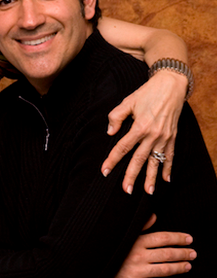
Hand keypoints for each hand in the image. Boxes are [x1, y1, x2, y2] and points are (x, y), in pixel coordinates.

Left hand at [101, 70, 186, 193]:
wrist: (170, 86)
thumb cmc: (147, 93)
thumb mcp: (127, 102)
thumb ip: (116, 117)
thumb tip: (110, 133)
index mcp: (140, 127)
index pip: (123, 148)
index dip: (113, 160)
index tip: (105, 171)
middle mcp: (153, 135)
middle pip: (139, 159)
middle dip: (132, 175)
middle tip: (126, 190)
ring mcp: (164, 137)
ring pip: (156, 161)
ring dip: (152, 177)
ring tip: (148, 192)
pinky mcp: (173, 137)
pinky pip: (170, 155)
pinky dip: (168, 168)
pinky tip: (166, 180)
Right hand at [102, 214, 195, 277]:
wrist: (86, 270)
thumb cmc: (102, 250)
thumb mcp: (117, 234)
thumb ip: (138, 226)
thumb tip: (153, 216)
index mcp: (134, 241)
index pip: (162, 238)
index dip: (177, 238)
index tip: (188, 239)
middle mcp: (137, 256)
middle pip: (167, 254)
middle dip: (182, 253)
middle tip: (193, 253)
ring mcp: (136, 272)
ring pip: (165, 270)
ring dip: (179, 268)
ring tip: (188, 266)